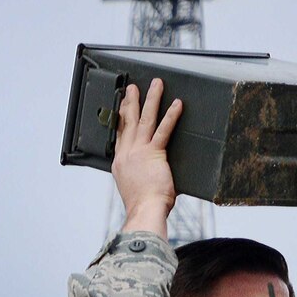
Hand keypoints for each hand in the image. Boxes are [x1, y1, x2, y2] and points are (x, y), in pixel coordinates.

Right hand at [112, 79, 181, 238]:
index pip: (119, 136)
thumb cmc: (142, 205)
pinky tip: (177, 104)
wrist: (145, 211)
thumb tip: (151, 174)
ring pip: (144, 120)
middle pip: (127, 122)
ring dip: (150, 100)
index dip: (119, 119)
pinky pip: (163, 130)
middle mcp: (126, 155)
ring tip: (155, 85)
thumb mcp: (136, 188)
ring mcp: (139, 152)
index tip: (121, 107)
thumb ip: (142, 175)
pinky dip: (171, 116)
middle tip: (132, 88)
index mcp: (120, 164)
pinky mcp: (153, 153)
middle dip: (130, 102)